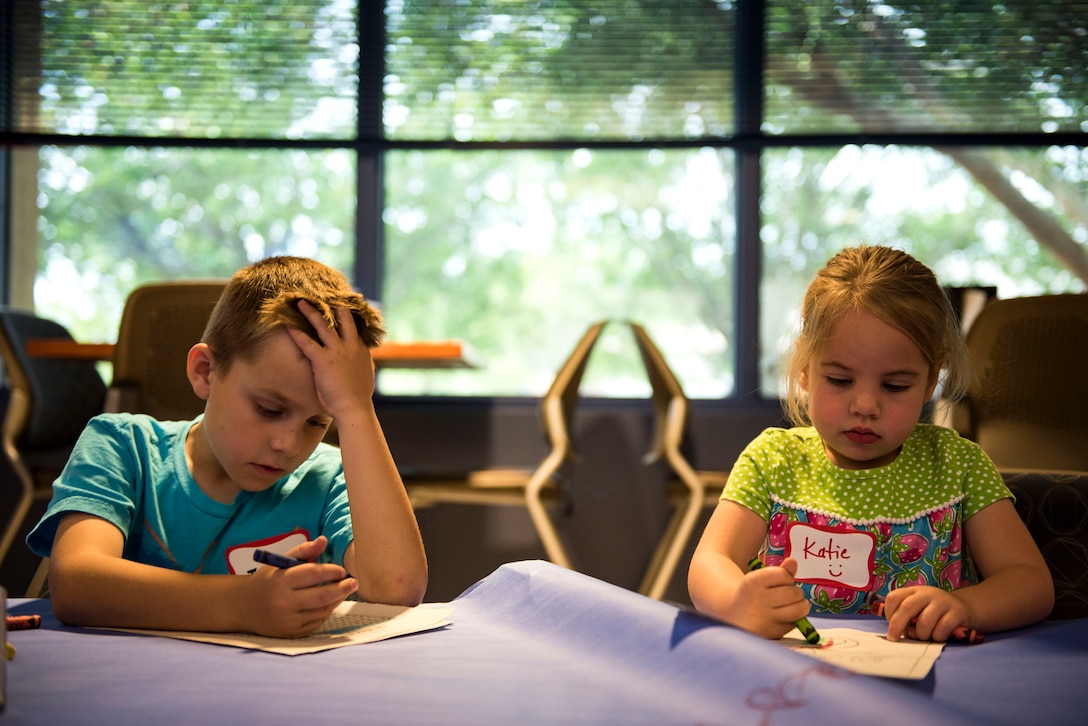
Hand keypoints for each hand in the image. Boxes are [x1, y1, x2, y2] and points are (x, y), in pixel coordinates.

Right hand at [243, 535, 358, 636]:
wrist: (243, 607)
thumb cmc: (267, 580)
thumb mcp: (280, 562)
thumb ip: (303, 550)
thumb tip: (324, 540)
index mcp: (280, 580)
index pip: (313, 574)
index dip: (332, 571)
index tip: (342, 570)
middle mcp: (283, 602)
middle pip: (322, 596)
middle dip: (342, 588)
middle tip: (354, 582)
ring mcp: (287, 620)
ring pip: (322, 611)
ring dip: (336, 600)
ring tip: (343, 591)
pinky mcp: (291, 633)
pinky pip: (316, 622)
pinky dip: (326, 612)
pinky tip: (329, 603)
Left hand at [286, 300, 375, 419]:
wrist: (354, 408)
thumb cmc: (359, 397)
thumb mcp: (366, 375)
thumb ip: (363, 363)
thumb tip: (362, 361)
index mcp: (362, 350)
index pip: (355, 328)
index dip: (348, 317)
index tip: (342, 307)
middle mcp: (351, 346)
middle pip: (343, 319)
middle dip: (334, 306)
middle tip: (325, 295)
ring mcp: (337, 352)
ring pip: (323, 326)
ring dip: (311, 313)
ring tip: (301, 303)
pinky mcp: (324, 360)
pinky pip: (307, 343)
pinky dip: (297, 334)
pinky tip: (287, 326)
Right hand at [730, 557, 811, 639]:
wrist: (735, 616)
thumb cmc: (753, 594)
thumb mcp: (761, 579)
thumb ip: (780, 570)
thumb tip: (793, 561)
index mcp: (752, 582)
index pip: (783, 575)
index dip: (786, 577)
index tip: (779, 581)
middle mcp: (757, 600)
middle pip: (793, 593)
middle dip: (795, 592)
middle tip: (787, 594)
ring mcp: (765, 619)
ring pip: (799, 609)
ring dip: (800, 605)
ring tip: (791, 604)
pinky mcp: (772, 633)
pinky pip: (794, 623)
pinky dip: (793, 619)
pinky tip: (783, 616)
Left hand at [882, 585, 971, 641]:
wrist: (965, 608)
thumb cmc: (935, 613)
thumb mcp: (919, 609)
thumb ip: (907, 616)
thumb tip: (895, 633)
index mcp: (914, 591)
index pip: (894, 597)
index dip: (888, 613)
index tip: (891, 626)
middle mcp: (927, 593)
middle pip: (906, 607)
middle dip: (897, 625)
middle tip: (894, 639)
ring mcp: (943, 602)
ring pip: (924, 621)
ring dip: (921, 634)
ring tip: (924, 637)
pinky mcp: (957, 612)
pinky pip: (942, 629)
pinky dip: (937, 637)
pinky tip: (939, 637)